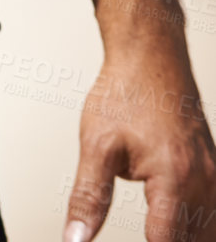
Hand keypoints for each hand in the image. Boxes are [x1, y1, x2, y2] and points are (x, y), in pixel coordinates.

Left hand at [63, 28, 215, 240]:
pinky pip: (213, 215)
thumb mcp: (96, 145)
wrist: (151, 55)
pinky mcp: (214, 172)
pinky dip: (197, 227)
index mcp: (176, 180)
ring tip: (154, 229)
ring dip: (183, 237)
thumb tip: (75, 239)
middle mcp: (204, 183)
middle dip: (165, 241)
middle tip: (140, 230)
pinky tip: (176, 227)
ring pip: (207, 232)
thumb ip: (88, 198)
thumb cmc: (125, 92)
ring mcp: (214, 178)